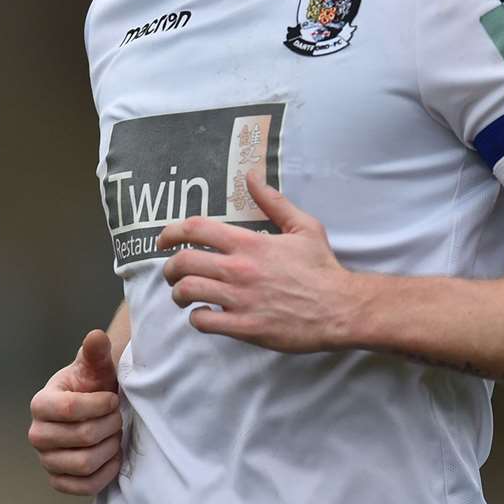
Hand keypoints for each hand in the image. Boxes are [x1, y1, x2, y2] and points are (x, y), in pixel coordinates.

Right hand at [28, 329, 123, 495]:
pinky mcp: (59, 481)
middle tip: (118, 417)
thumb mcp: (95, 367)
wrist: (93, 410)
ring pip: (85, 463)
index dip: (101, 405)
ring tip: (115, 434)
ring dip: (110, 448)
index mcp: (41, 403)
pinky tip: (113, 456)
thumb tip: (96, 336)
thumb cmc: (93, 387)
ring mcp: (46, 460)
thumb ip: (95, 352)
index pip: (70, 408)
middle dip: (110, 425)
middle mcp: (37, 434)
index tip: (113, 399)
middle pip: (82, 437)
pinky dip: (106, 472)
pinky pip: (85, 486)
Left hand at [155, 172, 366, 352]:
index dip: (171, 232)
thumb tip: (252, 175)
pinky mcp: (245, 327)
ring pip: (188, 292)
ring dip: (179, 294)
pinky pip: (204, 321)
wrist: (340, 308)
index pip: (195, 229)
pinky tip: (204, 315)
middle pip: (183, 262)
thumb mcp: (303, 226)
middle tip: (172, 273)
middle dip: (169, 268)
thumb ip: (273, 201)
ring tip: (183, 296)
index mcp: (249, 243)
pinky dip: (197, 318)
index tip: (163, 240)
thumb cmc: (322, 268)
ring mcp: (240, 299)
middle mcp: (239, 269)